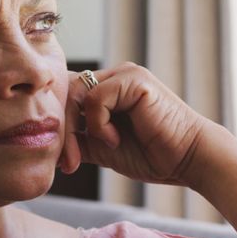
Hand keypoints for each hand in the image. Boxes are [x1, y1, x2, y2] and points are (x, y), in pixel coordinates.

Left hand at [57, 62, 216, 186]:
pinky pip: (96, 97)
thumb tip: (50, 145)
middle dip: (64, 130)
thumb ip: (80, 140)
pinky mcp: (134, 79)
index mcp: (108, 90)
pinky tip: (116, 139)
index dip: (61, 127)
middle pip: (66, 92)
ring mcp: (125, 74)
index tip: (65, 163)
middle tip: (70, 162)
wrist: (186, 159)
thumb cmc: (152, 155)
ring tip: (101, 149)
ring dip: (79, 129)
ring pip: (77, 93)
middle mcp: (114, 77)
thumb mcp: (104, 148)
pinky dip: (99, 123)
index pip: (68, 96)